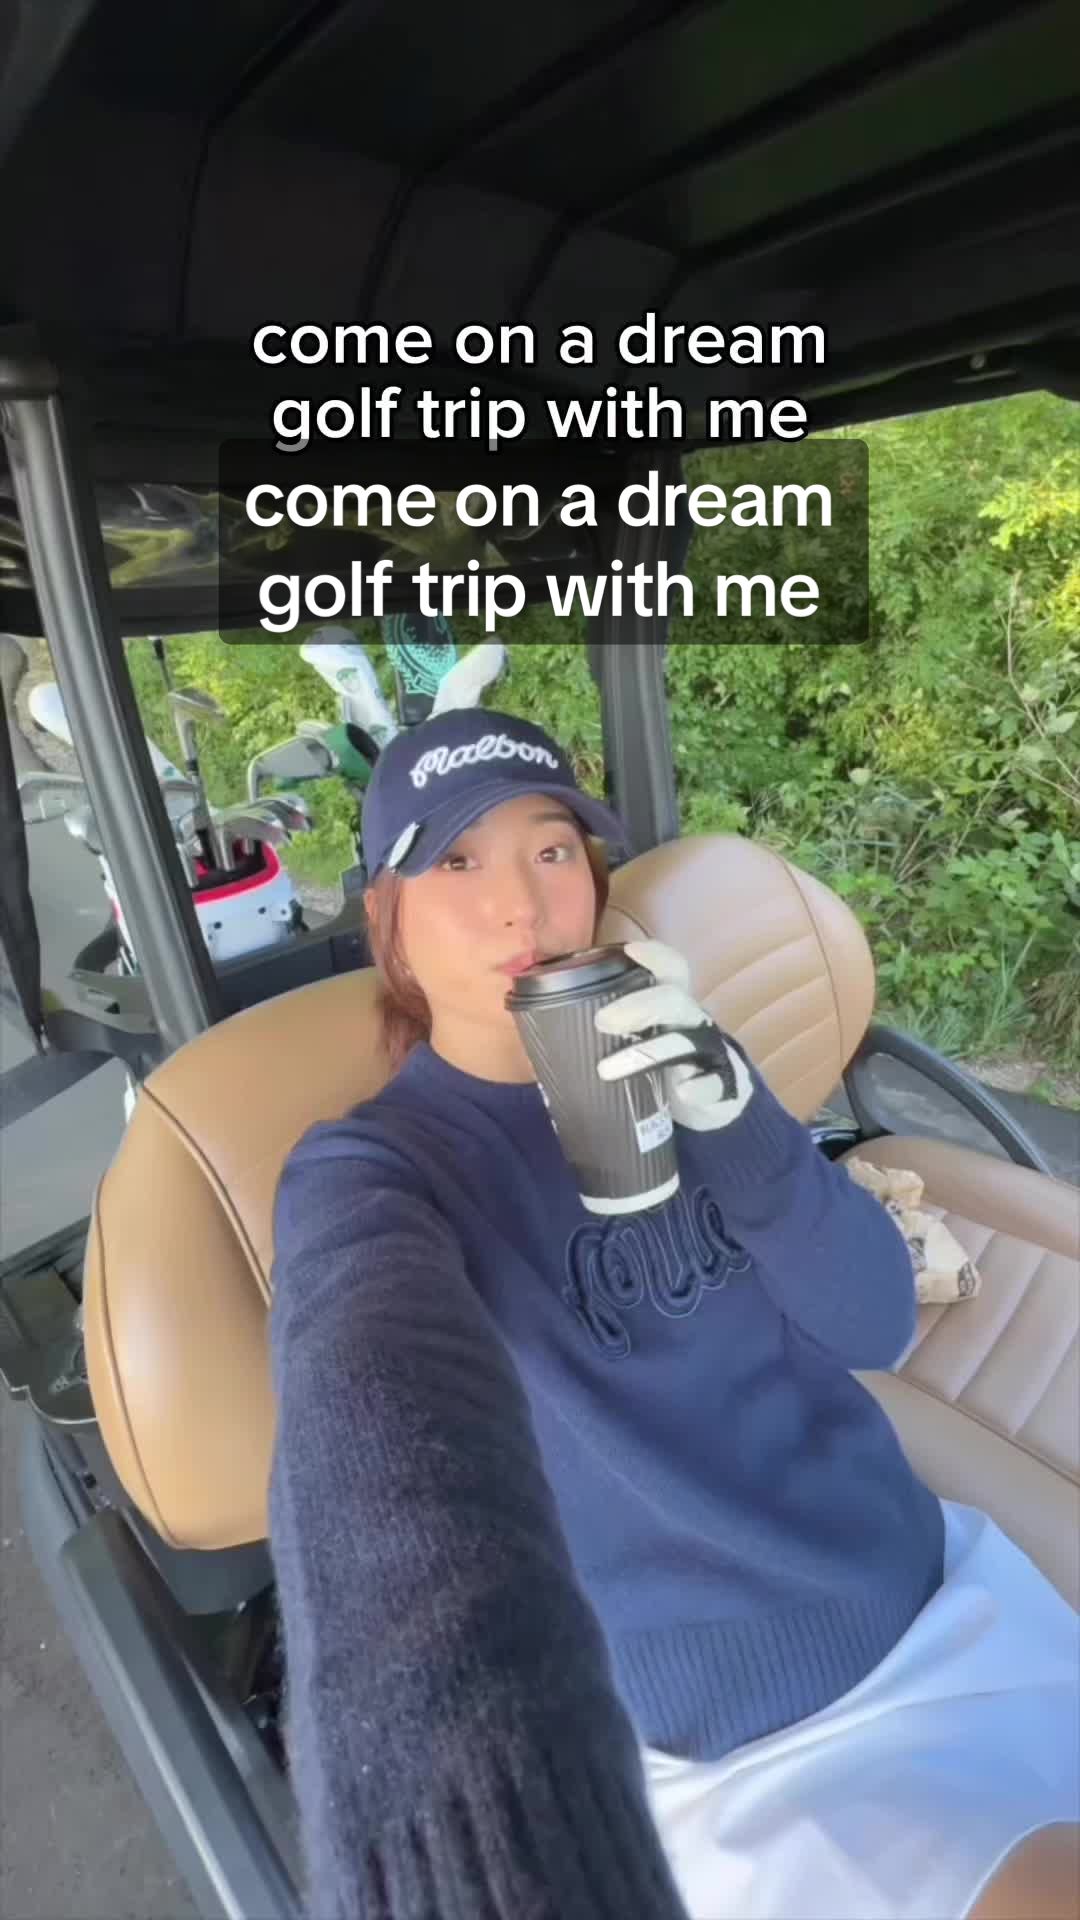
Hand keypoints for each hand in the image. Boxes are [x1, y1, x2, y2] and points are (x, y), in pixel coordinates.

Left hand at [594, 940, 753, 1131]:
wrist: (712, 1105)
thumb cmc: (663, 1063)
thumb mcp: (642, 1038)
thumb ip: (607, 1025)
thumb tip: (540, 1020)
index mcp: (671, 1006)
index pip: (671, 970)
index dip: (656, 956)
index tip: (630, 950)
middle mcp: (692, 1023)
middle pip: (674, 1000)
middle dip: (639, 1005)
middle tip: (601, 1021)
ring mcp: (709, 1054)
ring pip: (686, 1042)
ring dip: (649, 1053)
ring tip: (607, 1070)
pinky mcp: (722, 1087)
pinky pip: (716, 1084)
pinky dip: (701, 1086)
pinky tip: (685, 1093)